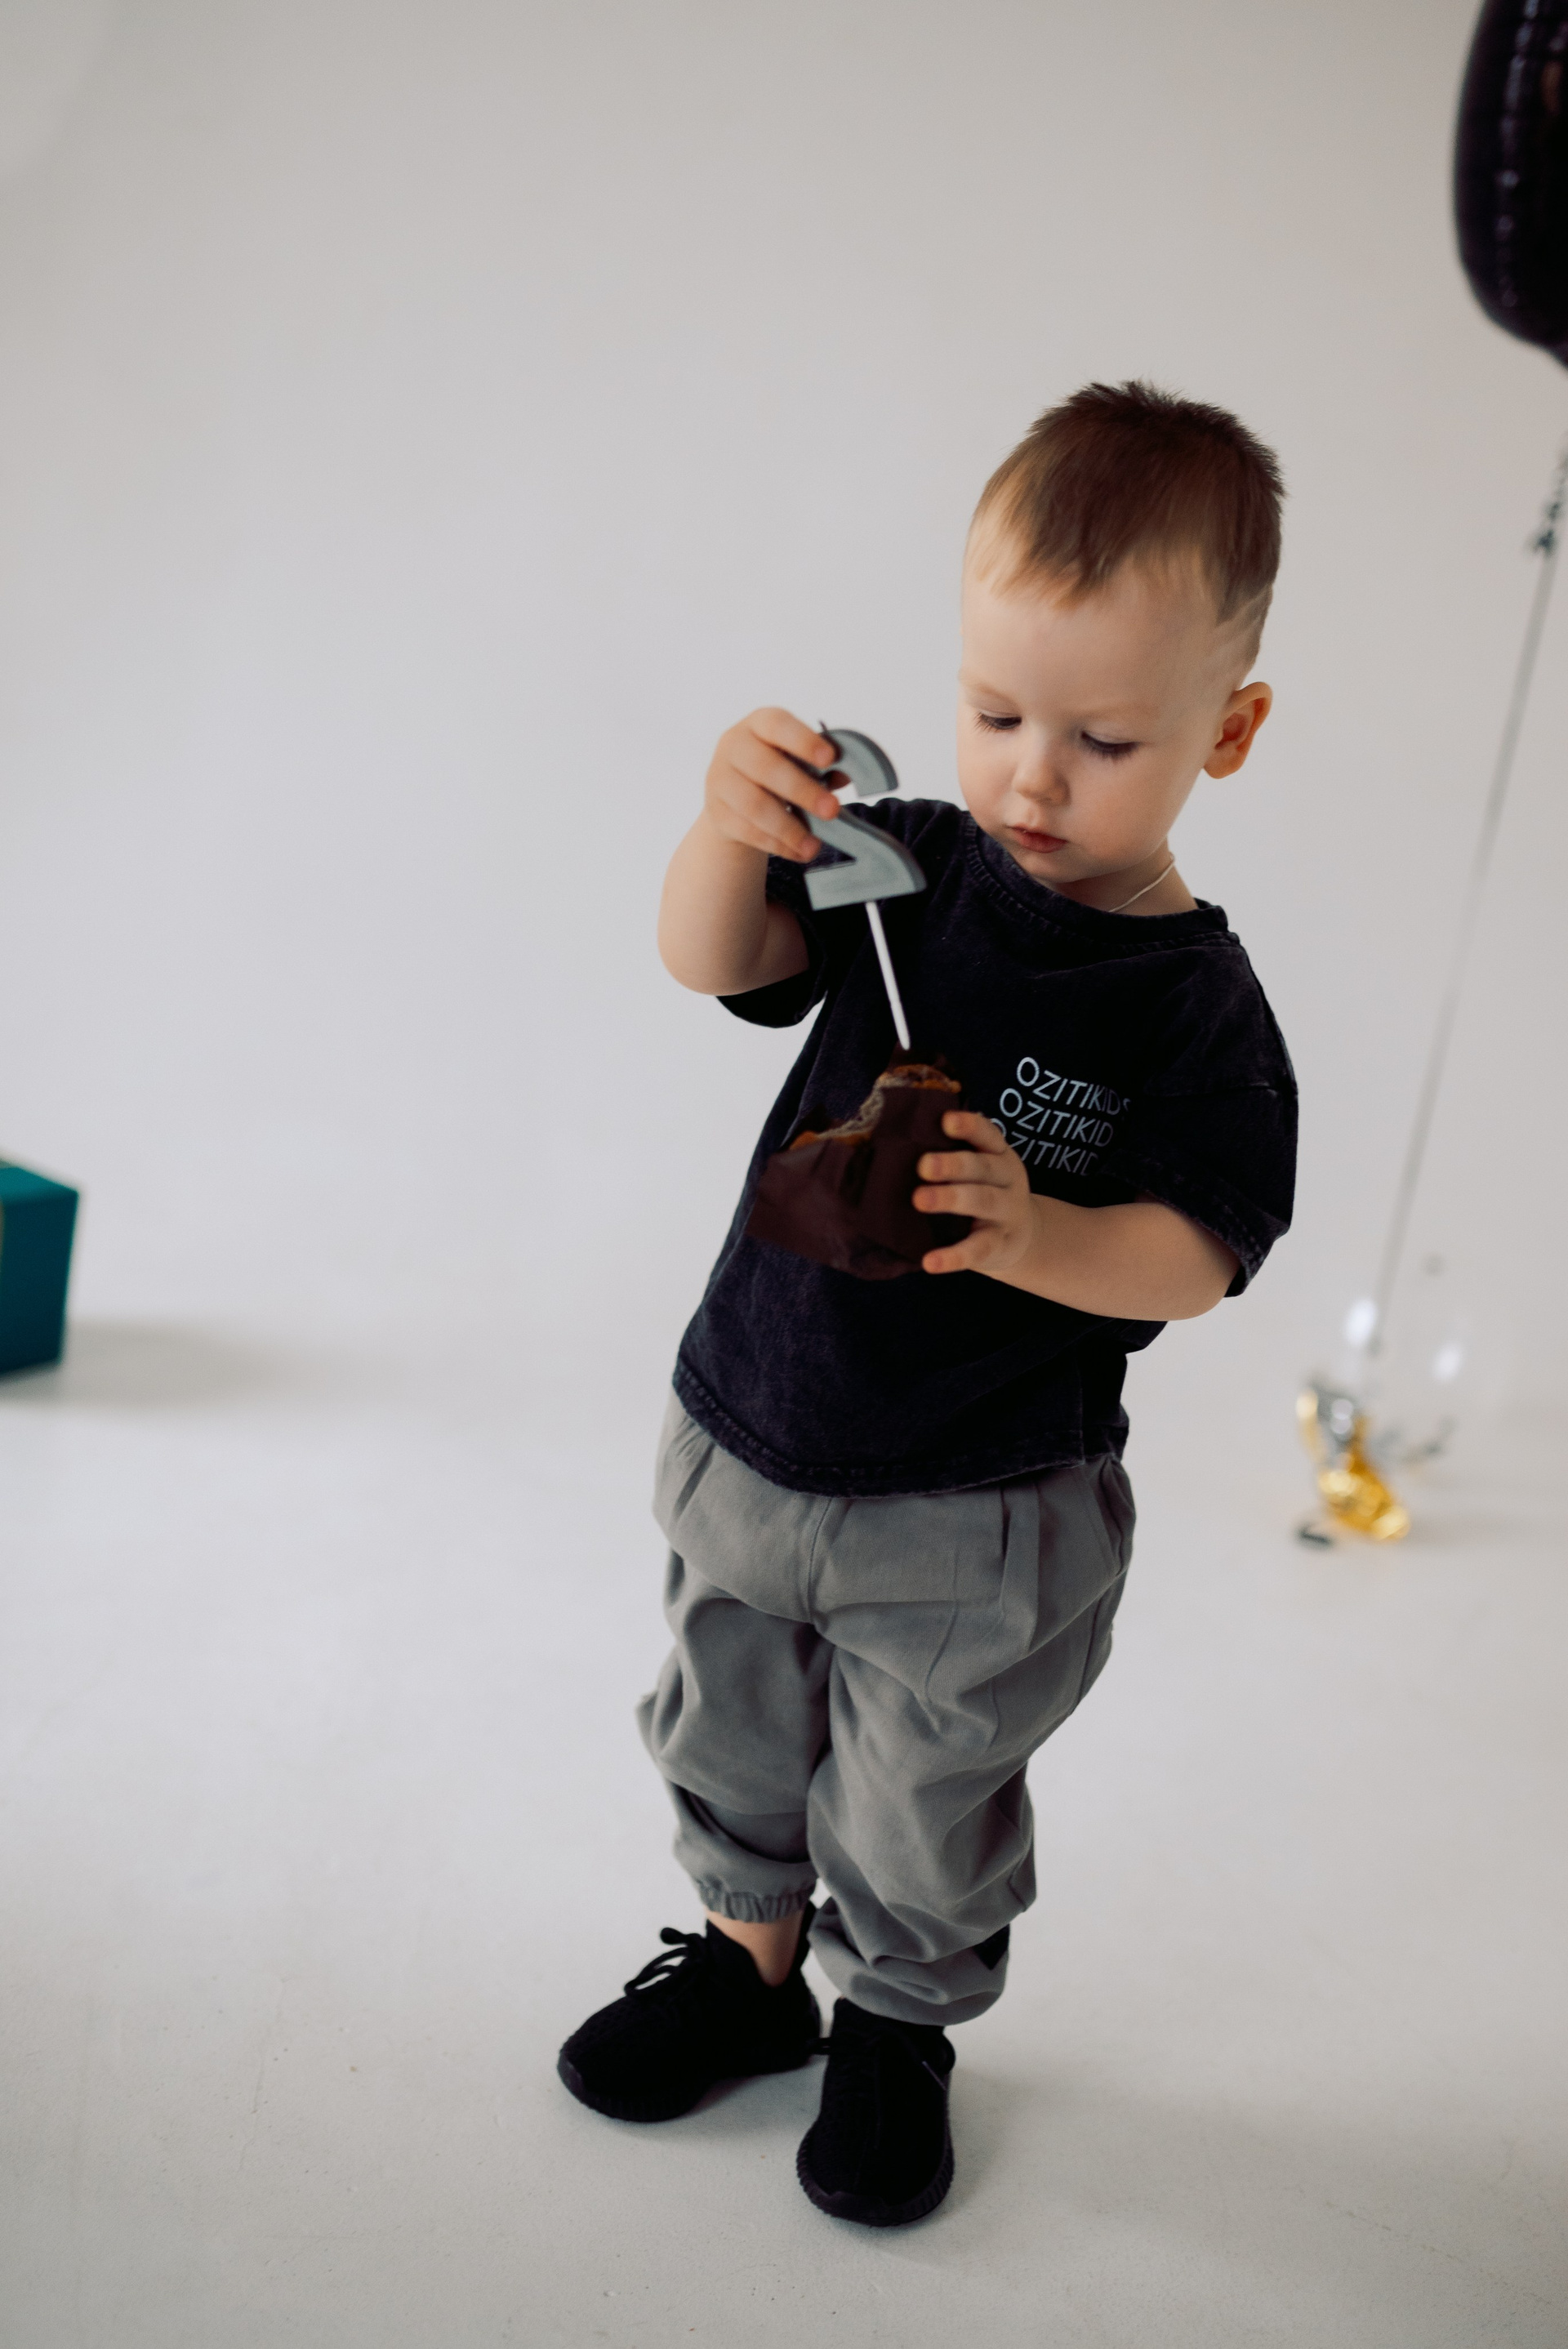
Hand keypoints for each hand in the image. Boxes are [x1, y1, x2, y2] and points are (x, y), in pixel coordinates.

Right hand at [703, 709, 841, 863]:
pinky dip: (777, 845)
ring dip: (789, 828)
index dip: (804, 741)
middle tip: (833, 810)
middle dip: (803, 791)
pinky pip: (748, 831)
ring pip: (754, 805)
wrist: (733, 798)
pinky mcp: (717, 813)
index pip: (777, 724)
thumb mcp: (798, 759)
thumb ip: (822, 765)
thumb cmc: (777, 770)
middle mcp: (733, 746)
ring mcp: (719, 780)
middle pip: (766, 768)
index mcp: (758, 724)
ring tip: (815, 845)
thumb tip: (844, 775)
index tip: (830, 759)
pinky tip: (799, 852)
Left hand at [914, 1112, 1037, 1276]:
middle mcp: (1007, 1180)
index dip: (969, 1126)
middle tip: (923, 1166)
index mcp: (999, 1155)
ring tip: (919, 1200)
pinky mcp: (999, 1245)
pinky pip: (978, 1249)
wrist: (1022, 1238)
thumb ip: (953, 1157)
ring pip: (982, 1202)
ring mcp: (1006, 1213)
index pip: (988, 1135)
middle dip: (953, 1165)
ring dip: (950, 1199)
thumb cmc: (985, 1194)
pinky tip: (930, 1261)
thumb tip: (893, 1146)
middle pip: (982, 1168)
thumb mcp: (981, 1172)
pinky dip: (954, 1256)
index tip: (946, 1121)